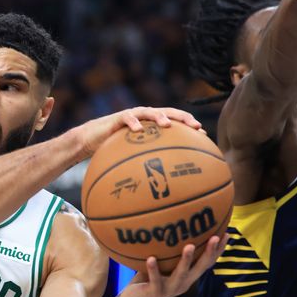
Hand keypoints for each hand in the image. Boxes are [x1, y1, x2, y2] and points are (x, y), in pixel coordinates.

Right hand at [76, 106, 203, 156]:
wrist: (92, 140)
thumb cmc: (114, 150)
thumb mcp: (134, 155)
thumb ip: (149, 161)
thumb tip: (167, 184)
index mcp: (153, 125)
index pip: (176, 121)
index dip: (190, 125)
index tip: (204, 134)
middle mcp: (145, 117)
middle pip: (168, 112)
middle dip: (182, 118)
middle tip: (195, 126)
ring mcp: (132, 116)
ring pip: (149, 112)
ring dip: (159, 117)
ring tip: (167, 125)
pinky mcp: (118, 118)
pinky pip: (126, 118)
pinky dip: (132, 123)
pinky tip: (137, 130)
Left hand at [111, 234, 228, 296]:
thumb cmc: (147, 279)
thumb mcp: (161, 263)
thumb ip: (167, 250)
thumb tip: (169, 224)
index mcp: (188, 276)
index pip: (207, 263)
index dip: (218, 251)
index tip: (227, 234)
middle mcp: (183, 283)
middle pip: (200, 267)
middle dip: (209, 252)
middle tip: (216, 237)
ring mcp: (170, 289)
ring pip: (181, 274)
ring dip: (186, 260)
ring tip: (189, 246)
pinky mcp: (155, 292)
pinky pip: (154, 279)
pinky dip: (153, 269)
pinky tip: (151, 258)